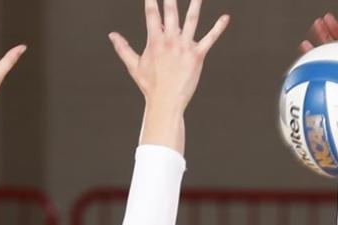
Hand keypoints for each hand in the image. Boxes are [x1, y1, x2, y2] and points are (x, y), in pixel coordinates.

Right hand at [109, 0, 229, 149]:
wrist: (166, 102)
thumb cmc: (150, 85)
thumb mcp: (133, 65)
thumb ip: (123, 48)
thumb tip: (112, 35)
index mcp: (155, 41)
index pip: (152, 14)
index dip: (152, 0)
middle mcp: (170, 41)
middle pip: (171, 12)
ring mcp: (185, 47)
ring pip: (192, 20)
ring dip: (196, 4)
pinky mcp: (197, 55)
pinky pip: (210, 39)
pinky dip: (218, 28)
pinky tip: (226, 18)